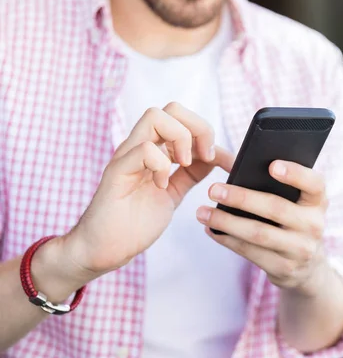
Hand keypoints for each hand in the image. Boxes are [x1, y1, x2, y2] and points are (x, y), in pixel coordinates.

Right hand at [62, 102, 233, 278]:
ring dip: (180, 139)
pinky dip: (160, 164)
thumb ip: (191, 173)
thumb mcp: (174, 193)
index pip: (182, 118)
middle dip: (198, 128)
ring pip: (155, 117)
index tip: (221, 161)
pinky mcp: (117, 172)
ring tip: (184, 165)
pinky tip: (161, 185)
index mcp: (155, 150)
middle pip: (171, 109)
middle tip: (204, 157)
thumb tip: (215, 157)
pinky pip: (143, 149)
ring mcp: (127, 156)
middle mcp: (140, 147)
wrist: (107, 249)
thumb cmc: (135, 222)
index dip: (207, 134)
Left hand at [197, 160, 329, 295]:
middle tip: (213, 190)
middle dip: (242, 198)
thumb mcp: (299, 204)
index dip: (295, 174)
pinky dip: (228, 240)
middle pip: (276, 208)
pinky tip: (212, 230)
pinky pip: (250, 252)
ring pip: (258, 233)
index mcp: (318, 201)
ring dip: (226, 222)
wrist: (308, 267)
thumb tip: (237, 169)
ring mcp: (301, 249)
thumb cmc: (294, 221)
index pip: (314, 183)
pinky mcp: (284, 269)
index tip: (271, 165)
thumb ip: (280, 187)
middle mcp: (314, 225)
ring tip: (202, 212)